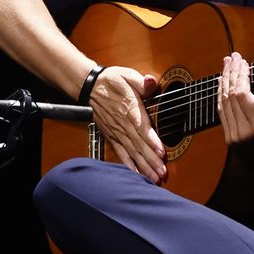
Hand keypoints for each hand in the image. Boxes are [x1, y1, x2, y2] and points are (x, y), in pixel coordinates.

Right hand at [88, 65, 166, 183]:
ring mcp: (117, 132)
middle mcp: (123, 123)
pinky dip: (128, 165)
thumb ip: (141, 81)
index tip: (161, 152)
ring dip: (144, 166)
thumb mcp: (128, 75)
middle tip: (163, 173)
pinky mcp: (112, 136)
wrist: (90, 87)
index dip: (152, 140)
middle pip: (139, 145)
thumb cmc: (112, 80)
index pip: (142, 127)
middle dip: (152, 160)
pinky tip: (137, 175)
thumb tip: (151, 81)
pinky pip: (121, 153)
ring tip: (155, 178)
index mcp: (130, 108)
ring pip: (132, 152)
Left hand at [217, 52, 253, 168]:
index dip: (240, 76)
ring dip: (224, 82)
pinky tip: (223, 82)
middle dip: (231, 74)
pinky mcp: (229, 139)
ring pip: (223, 103)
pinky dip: (221, 95)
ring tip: (227, 65)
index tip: (243, 61)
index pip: (242, 95)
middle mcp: (243, 133)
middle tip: (232, 57)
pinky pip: (222, 112)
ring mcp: (233, 137)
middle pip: (230, 96)